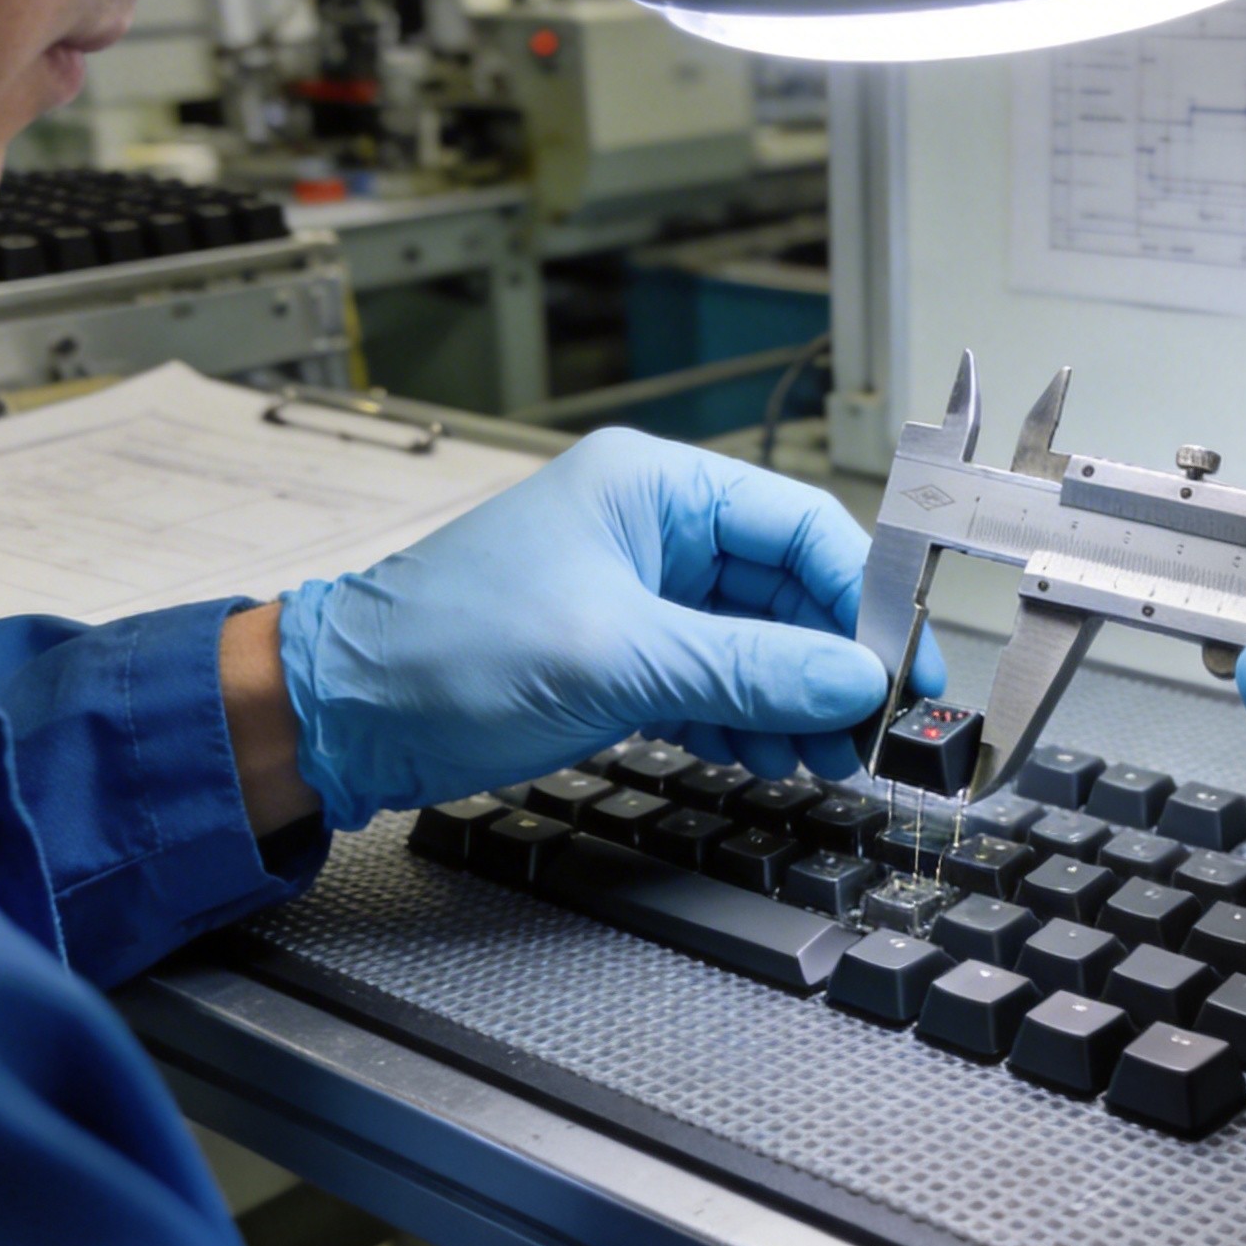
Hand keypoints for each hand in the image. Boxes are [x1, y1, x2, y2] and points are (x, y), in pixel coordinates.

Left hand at [278, 428, 941, 829]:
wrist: (344, 715)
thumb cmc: (444, 650)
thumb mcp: (615, 657)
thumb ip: (746, 668)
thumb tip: (853, 680)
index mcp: (654, 487)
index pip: (798, 525)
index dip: (861, 594)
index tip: (901, 664)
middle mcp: (655, 529)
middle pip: (786, 587)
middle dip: (830, 661)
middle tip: (870, 729)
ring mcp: (638, 592)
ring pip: (757, 640)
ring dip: (794, 699)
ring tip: (822, 757)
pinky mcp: (621, 651)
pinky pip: (716, 676)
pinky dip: (747, 717)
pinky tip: (765, 754)